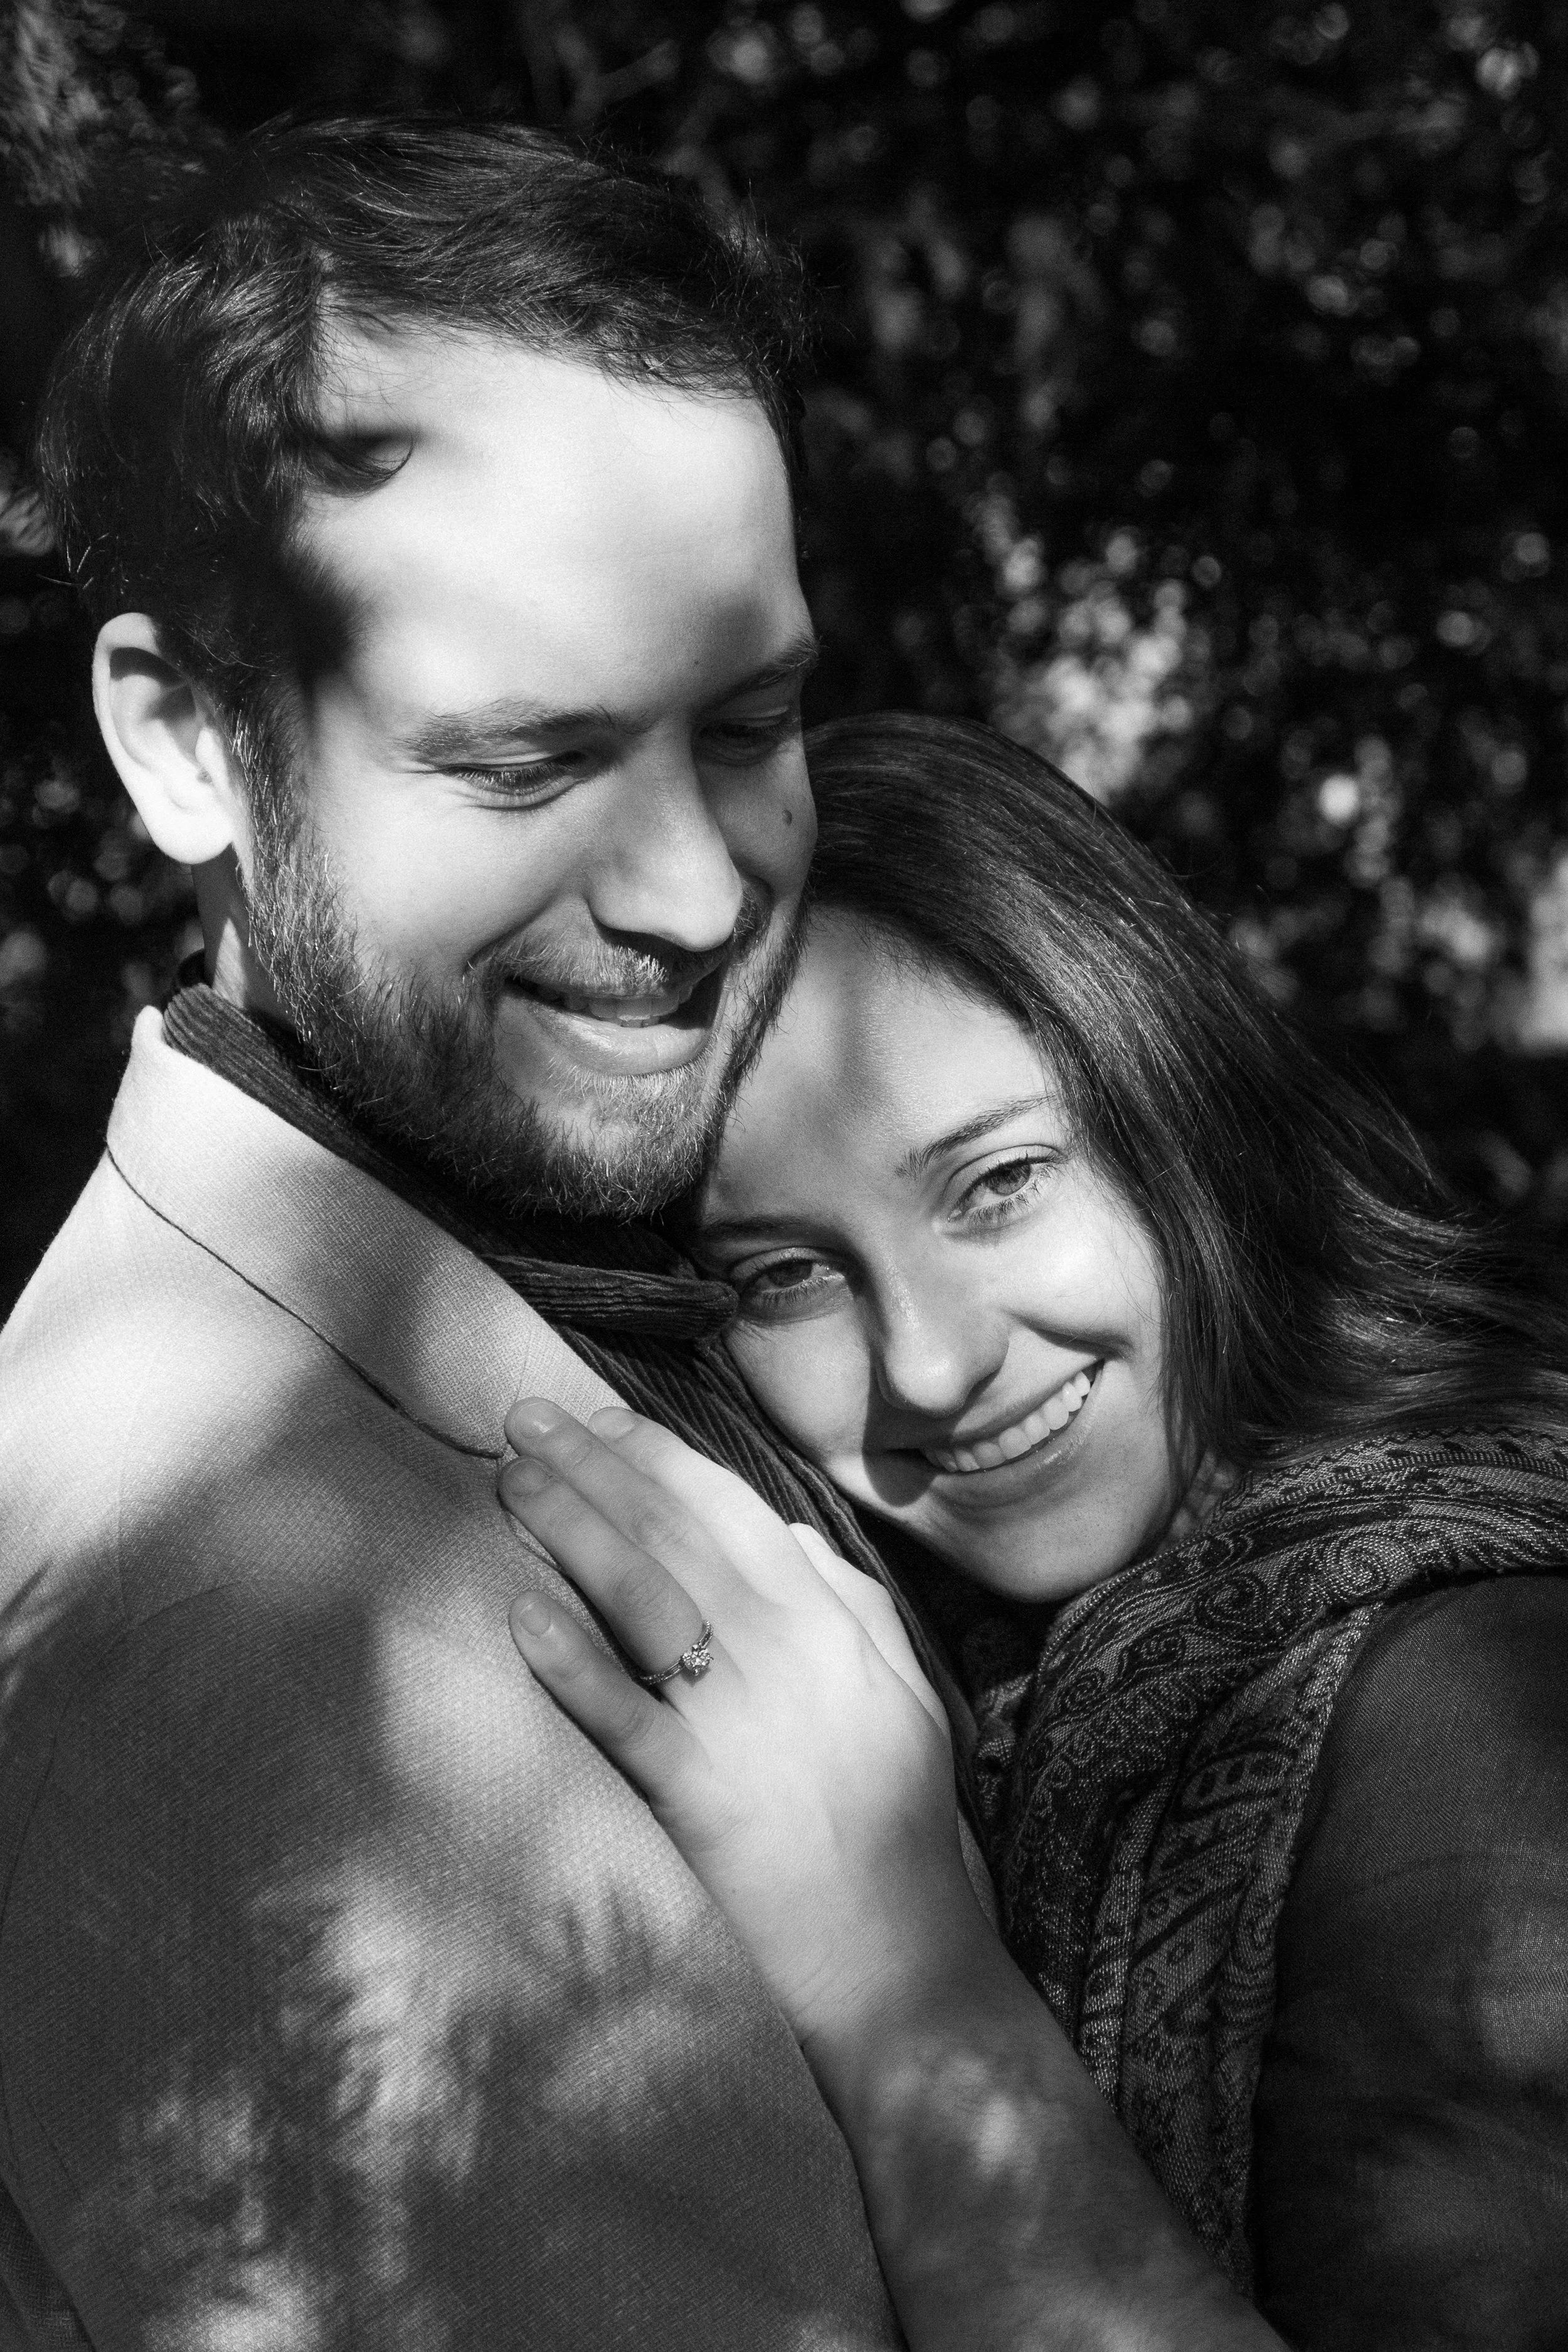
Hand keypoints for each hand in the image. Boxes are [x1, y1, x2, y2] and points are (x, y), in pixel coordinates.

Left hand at [499, 1398, 990, 2058]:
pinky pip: (629, 1720)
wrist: (906, 1969)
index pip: (735, 1514)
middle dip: (596, 1469)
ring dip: (573, 1531)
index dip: (660, 1458)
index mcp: (838, 1629)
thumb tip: (787, 1530)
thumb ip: (855, 1604)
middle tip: (521, 1417)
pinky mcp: (702, 1803)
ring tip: (510, 1479)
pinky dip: (575, 1665)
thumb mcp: (907, 1696)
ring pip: (648, 1603)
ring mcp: (745, 1727)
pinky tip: (520, 1614)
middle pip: (677, 1539)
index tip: (597, 1417)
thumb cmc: (902, 1833)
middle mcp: (792, 1658)